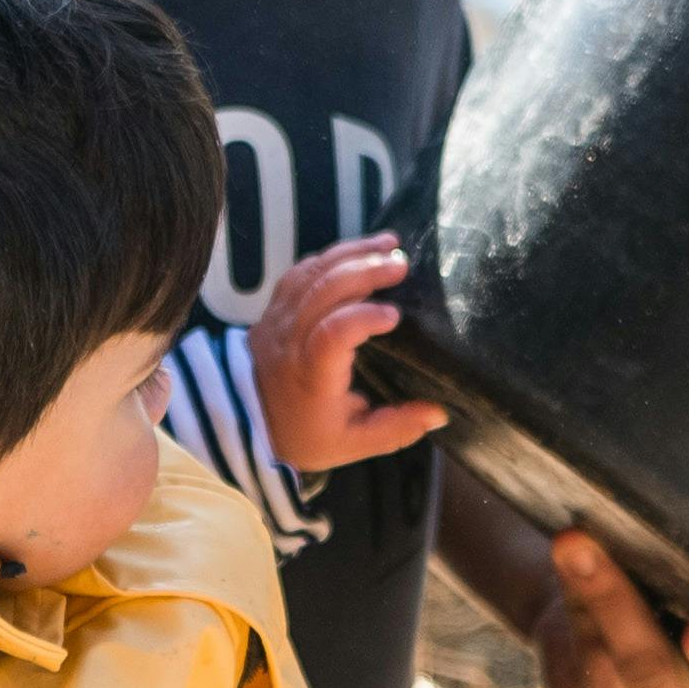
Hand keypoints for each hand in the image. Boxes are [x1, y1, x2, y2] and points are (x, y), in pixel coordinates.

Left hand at [249, 238, 453, 477]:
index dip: (364, 317)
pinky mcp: (272, 310)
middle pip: (322, 292)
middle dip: (364, 270)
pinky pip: (298, 273)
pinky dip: (328, 257)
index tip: (395, 315)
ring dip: (350, 253)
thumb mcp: (354, 444)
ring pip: (310, 274)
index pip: (331, 334)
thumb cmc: (307, 435)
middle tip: (402, 263)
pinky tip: (356, 251)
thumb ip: (396, 428)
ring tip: (388, 243)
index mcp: (311, 377)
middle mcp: (289, 343)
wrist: (249, 426)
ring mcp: (276, 321)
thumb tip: (439, 413)